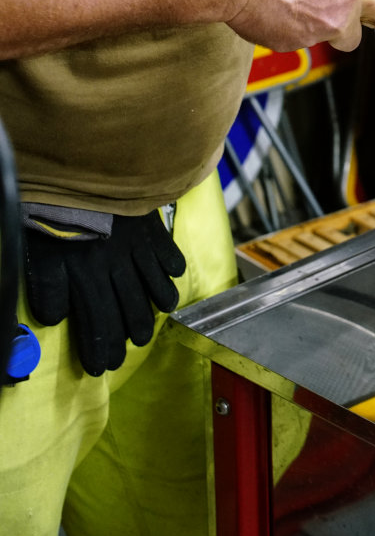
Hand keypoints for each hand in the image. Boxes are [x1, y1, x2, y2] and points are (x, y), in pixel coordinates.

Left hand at [22, 210, 186, 376]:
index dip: (100, 349)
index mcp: (87, 276)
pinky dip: (171, 270)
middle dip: (130, 334)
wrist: (84, 167)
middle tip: (131, 349)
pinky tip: (172, 279)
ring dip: (155, 307)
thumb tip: (57, 318)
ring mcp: (137, 247)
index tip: (102, 367)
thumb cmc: (56, 210)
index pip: (97, 323)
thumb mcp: (40, 252)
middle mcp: (116, 268)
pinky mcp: (150, 226)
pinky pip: (167, 254)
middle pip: (129, 309)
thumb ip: (48, 286)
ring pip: (153, 286)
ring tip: (156, 320)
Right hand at [223, 0, 374, 50]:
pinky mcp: (290, 46)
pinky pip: (294, 39)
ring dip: (309, 22)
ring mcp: (314, 34)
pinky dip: (286, 27)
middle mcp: (338, 15)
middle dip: (342, 27)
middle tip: (324, 10)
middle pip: (352, 36)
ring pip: (319, 35)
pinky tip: (272, 6)